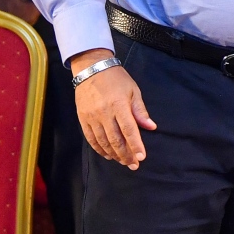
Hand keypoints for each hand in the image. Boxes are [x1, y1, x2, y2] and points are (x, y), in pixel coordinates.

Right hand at [71, 48, 154, 169]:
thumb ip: (140, 111)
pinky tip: (108, 155)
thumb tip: (151, 127)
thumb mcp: (133, 91)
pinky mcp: (82, 119)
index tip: (142, 157)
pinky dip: (100, 149)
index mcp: (119, 105)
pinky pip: (91, 138)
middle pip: (115, 139)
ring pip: (103, 141)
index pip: (129, 130)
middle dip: (126, 154)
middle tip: (134, 165)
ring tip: (123, 161)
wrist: (91, 69)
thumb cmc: (117, 79)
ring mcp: (91, 117)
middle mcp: (104, 113)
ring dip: (114, 154)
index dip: (135, 145)